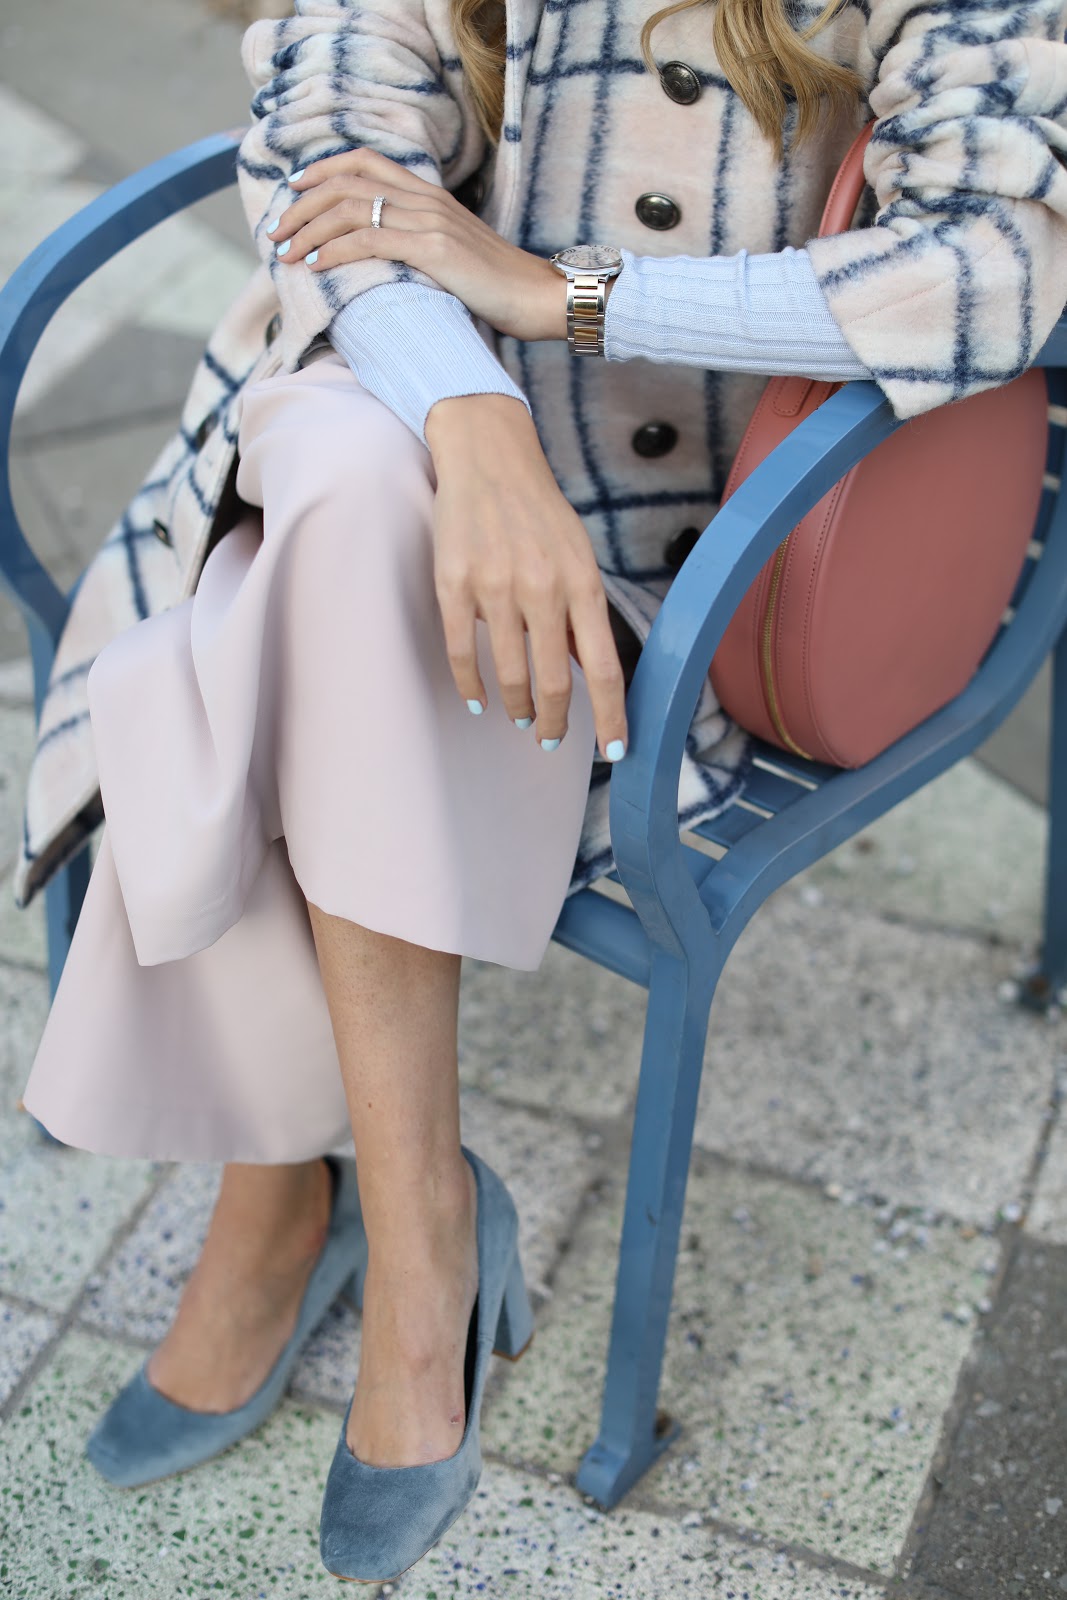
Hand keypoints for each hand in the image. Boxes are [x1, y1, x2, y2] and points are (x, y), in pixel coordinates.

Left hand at [268, 148, 566, 342]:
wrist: (539, 296)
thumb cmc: (498, 287)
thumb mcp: (453, 255)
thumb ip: (419, 245)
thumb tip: (384, 260)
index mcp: (429, 195)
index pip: (365, 163)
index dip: (322, 171)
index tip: (293, 190)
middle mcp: (426, 199)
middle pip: (347, 182)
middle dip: (302, 205)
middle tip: (275, 231)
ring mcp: (430, 221)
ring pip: (352, 208)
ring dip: (310, 229)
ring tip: (286, 251)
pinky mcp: (434, 249)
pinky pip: (372, 240)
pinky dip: (337, 250)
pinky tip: (317, 265)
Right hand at [424, 394, 627, 759]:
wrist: (488, 456)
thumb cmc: (538, 512)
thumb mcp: (577, 556)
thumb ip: (581, 613)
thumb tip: (587, 671)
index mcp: (582, 582)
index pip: (604, 667)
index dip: (611, 716)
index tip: (614, 751)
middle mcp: (543, 587)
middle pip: (554, 681)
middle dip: (555, 723)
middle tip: (550, 739)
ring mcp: (496, 586)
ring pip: (509, 674)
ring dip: (517, 708)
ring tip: (521, 718)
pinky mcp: (454, 583)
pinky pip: (463, 652)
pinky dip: (472, 686)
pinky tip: (480, 700)